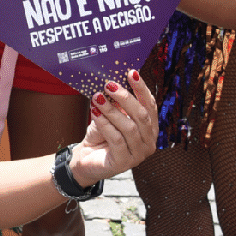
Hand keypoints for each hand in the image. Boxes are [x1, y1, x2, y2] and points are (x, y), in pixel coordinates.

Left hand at [70, 70, 158, 185]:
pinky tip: (95, 114)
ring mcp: (138, 154)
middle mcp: (149, 141)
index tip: (131, 73)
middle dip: (126, 98)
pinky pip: (116, 139)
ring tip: (97, 97)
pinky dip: (105, 124)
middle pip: (142, 116)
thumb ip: (116, 103)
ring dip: (112, 110)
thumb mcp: (111, 115)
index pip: (150, 105)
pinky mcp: (124, 162)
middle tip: (109, 84)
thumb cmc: (101, 135)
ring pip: (129, 127)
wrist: (86, 159)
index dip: (141, 88)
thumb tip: (114, 81)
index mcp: (150, 128)